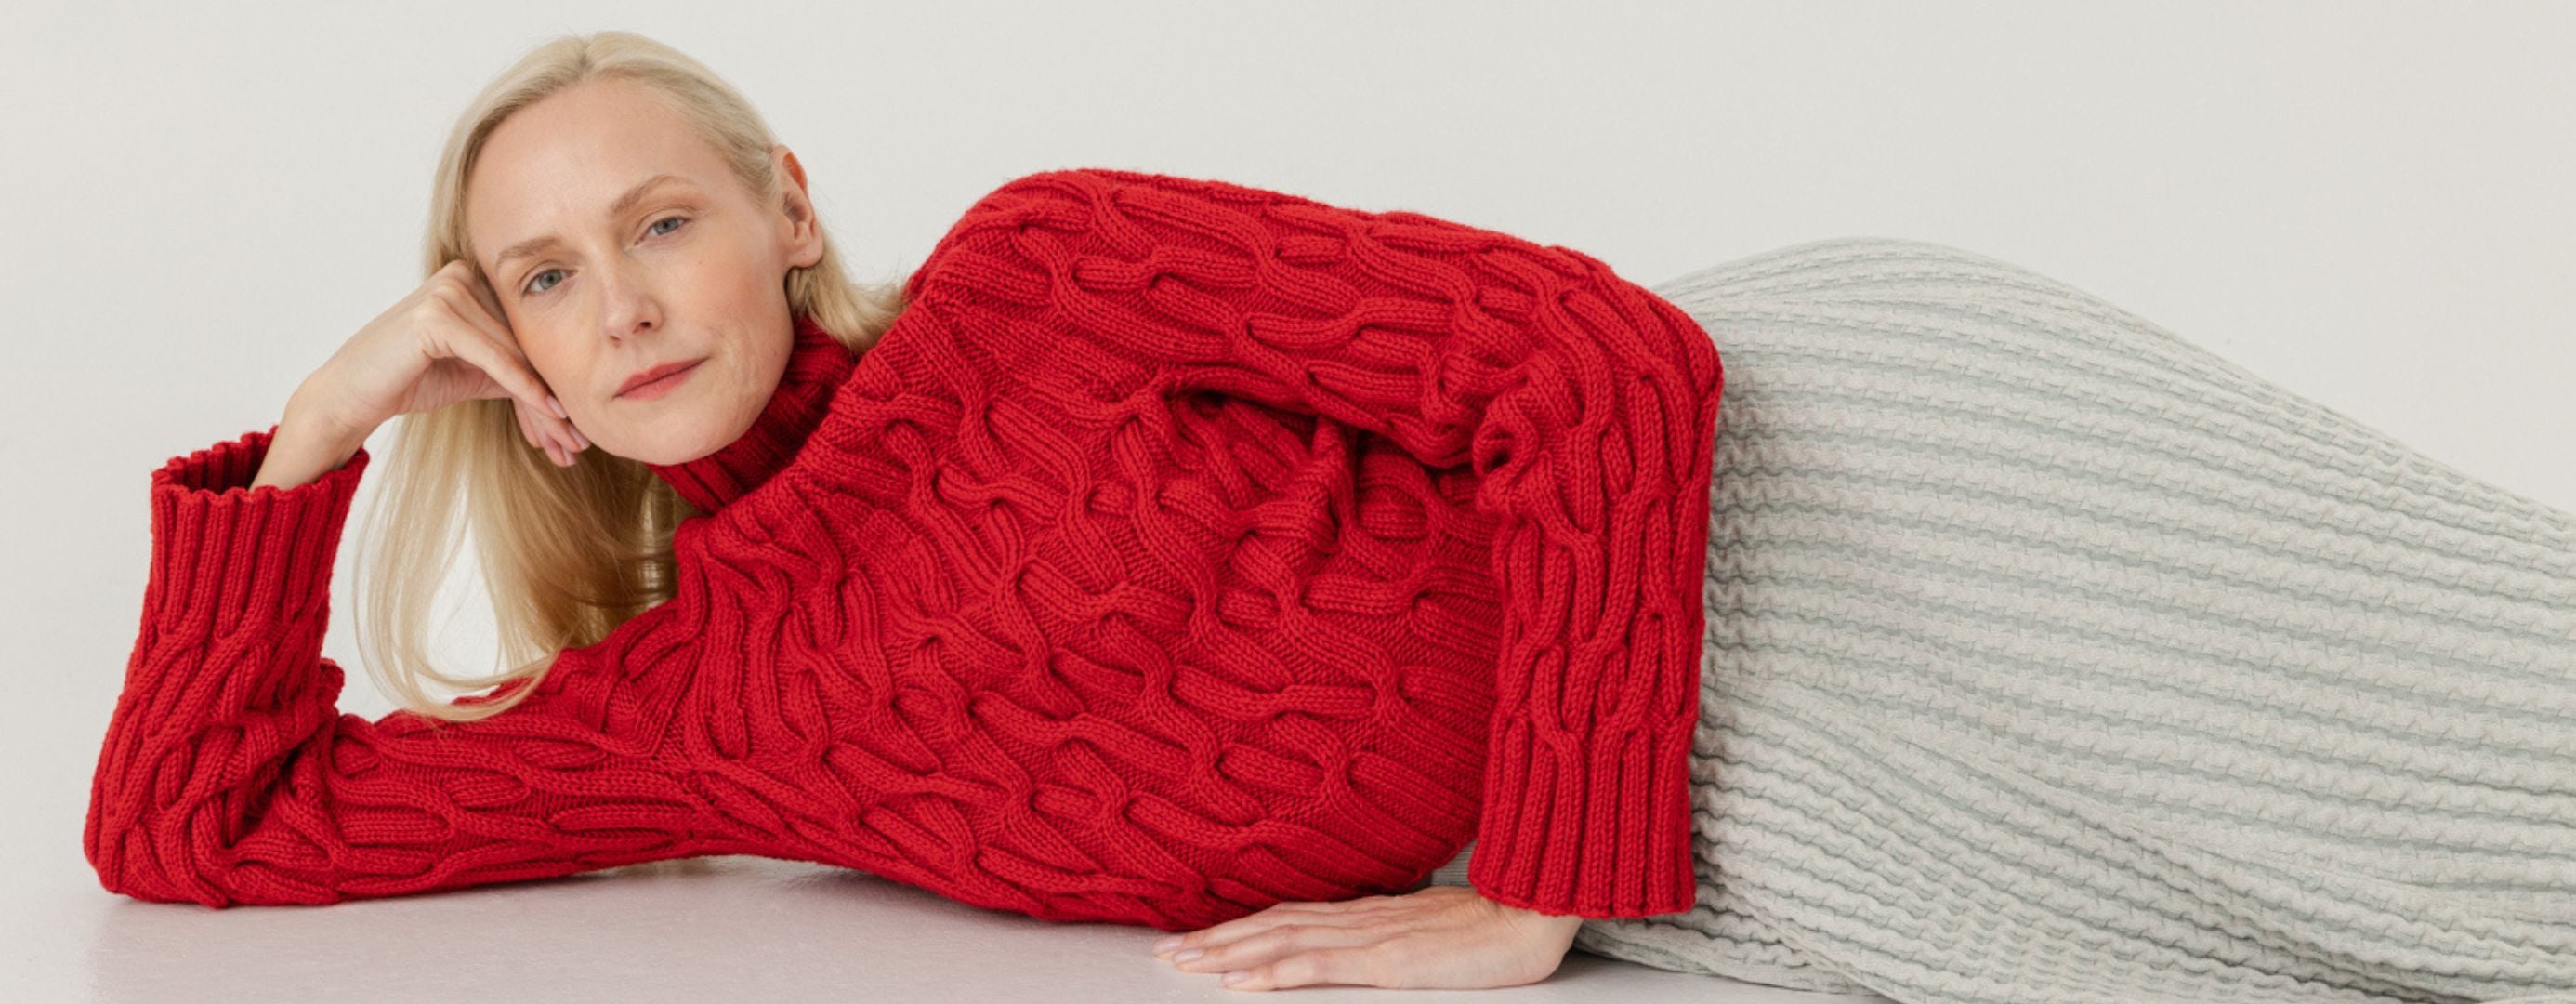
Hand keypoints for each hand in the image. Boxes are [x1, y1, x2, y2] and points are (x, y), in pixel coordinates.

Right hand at [291, 258, 587, 466]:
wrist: (350, 396)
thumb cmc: (408, 380)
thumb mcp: (474, 370)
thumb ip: (512, 365)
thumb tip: (563, 384)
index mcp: (470, 280)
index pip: (524, 332)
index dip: (550, 378)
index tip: (576, 421)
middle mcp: (461, 276)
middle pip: (523, 342)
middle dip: (551, 393)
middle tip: (580, 437)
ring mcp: (447, 290)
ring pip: (514, 352)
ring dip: (543, 399)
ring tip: (569, 436)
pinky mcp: (436, 316)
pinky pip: (494, 357)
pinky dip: (522, 386)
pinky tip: (549, 410)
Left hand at [1150, 884, 1584, 991]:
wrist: (1538, 905)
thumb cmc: (1499, 919)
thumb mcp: (1433, 927)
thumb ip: (1396, 933)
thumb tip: (1370, 943)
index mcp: (1370, 910)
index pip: (1291, 916)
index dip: (1242, 926)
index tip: (1200, 935)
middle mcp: (1360, 917)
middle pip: (1273, 925)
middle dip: (1217, 940)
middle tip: (1167, 952)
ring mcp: (1371, 937)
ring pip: (1282, 941)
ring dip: (1229, 954)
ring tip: (1186, 964)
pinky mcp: (1388, 958)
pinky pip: (1318, 964)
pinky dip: (1274, 971)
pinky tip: (1243, 981)